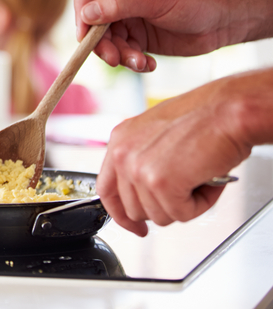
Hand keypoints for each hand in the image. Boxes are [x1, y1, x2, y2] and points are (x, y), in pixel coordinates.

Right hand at [74, 0, 230, 71]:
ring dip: (120, 55)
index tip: (85, 35)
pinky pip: (121, 52)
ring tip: (140, 62)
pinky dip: (132, 61)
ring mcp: (126, 16)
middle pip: (91, 20)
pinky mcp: (136, 36)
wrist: (224, 21)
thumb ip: (121, 4)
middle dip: (100, 42)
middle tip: (113, 59)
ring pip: (105, 40)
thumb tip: (87, 14)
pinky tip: (150, 64)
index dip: (81, 11)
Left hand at [96, 71, 269, 235]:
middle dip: (163, 207)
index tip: (135, 225)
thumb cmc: (204, 118)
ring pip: (158, 216)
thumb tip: (147, 193)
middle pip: (134, 209)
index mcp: (120, 140)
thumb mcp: (158, 135)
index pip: (107, 190)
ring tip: (199, 178)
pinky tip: (207, 181)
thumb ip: (144, 161)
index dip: (122, 214)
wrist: (228, 110)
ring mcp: (138, 169)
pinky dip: (201, 204)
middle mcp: (123, 154)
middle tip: (186, 190)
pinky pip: (181, 214)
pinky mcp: (160, 183)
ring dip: (184, 204)